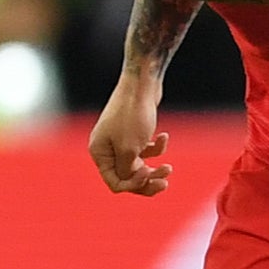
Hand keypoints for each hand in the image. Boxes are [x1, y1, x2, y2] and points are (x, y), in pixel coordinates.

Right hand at [87, 74, 173, 194]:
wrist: (142, 83)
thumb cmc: (132, 115)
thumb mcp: (129, 150)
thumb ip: (128, 172)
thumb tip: (129, 183)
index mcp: (100, 153)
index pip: (115, 183)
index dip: (133, 185)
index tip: (148, 174)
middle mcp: (106, 149)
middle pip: (127, 178)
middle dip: (147, 181)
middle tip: (165, 182)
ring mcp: (119, 140)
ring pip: (138, 166)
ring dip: (154, 169)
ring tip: (169, 168)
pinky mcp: (133, 132)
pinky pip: (145, 151)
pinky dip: (156, 148)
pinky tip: (163, 136)